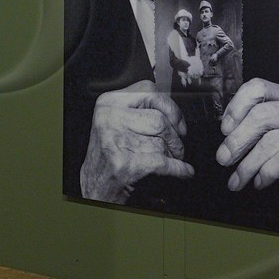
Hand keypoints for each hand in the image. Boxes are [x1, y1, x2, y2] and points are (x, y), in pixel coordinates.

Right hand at [80, 81, 193, 202]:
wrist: (94, 188)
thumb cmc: (109, 154)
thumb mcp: (115, 120)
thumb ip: (139, 109)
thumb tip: (173, 111)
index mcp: (108, 102)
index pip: (150, 91)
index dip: (171, 108)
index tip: (178, 123)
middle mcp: (110, 118)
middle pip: (160, 120)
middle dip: (176, 137)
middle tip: (178, 147)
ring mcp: (117, 141)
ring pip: (162, 143)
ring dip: (174, 154)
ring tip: (173, 160)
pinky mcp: (127, 165)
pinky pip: (165, 163)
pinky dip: (180, 169)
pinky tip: (183, 171)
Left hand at [215, 78, 278, 192]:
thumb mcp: (268, 138)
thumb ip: (252, 128)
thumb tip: (226, 132)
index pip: (258, 88)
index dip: (237, 107)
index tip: (224, 129)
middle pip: (261, 115)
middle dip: (237, 140)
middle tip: (223, 159)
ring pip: (270, 142)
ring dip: (247, 166)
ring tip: (236, 181)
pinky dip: (267, 173)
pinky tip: (259, 183)